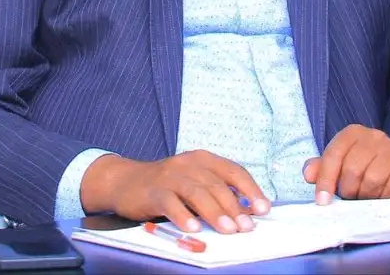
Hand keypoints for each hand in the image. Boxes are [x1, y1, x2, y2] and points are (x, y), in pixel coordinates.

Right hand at [80, 150, 270, 234]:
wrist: (125, 180)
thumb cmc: (167, 185)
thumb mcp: (194, 182)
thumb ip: (216, 192)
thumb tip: (246, 211)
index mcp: (203, 159)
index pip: (233, 171)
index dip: (250, 190)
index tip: (263, 208)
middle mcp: (188, 163)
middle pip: (216, 184)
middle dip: (234, 207)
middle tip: (246, 227)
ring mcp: (170, 176)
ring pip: (197, 192)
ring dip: (215, 212)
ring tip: (228, 230)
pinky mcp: (154, 191)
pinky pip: (170, 203)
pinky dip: (183, 216)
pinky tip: (193, 229)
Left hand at [303, 125, 389, 203]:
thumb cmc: (366, 164)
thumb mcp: (342, 161)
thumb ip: (323, 167)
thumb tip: (308, 174)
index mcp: (352, 134)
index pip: (333, 155)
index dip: (325, 180)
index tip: (322, 201)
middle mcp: (373, 137)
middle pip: (352, 170)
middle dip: (348, 190)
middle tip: (350, 196)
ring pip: (372, 181)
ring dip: (365, 196)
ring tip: (364, 196)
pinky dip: (382, 198)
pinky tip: (381, 196)